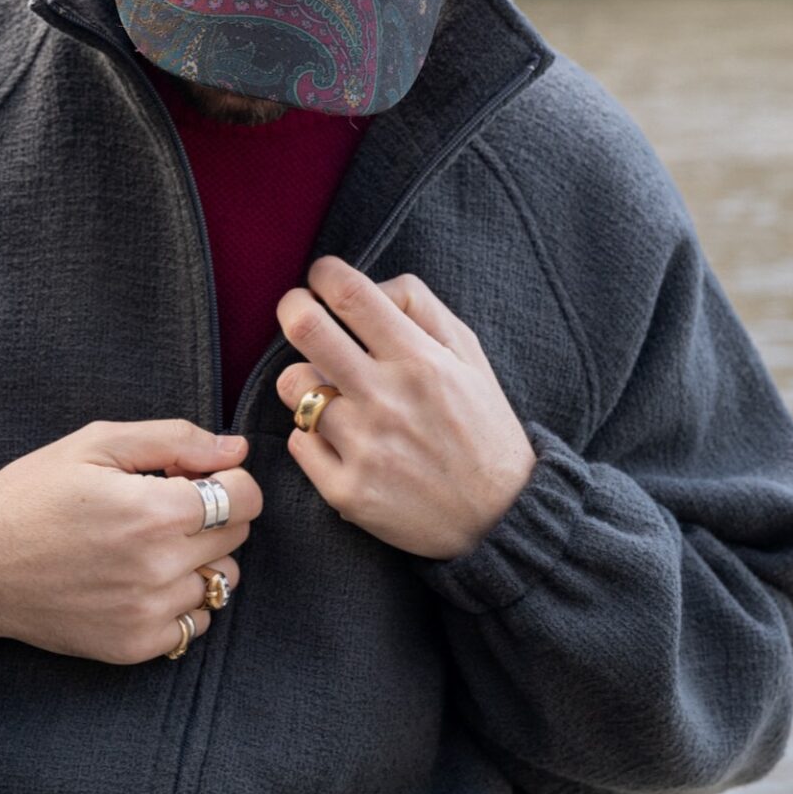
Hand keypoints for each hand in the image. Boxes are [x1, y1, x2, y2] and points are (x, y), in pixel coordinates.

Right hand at [0, 419, 260, 663]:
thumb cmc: (34, 492)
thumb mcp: (97, 443)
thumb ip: (175, 440)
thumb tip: (237, 448)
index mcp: (154, 510)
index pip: (246, 498)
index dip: (228, 479)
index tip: (195, 475)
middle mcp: (158, 567)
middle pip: (236, 537)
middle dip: (213, 513)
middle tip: (162, 504)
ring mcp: (147, 613)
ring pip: (220, 580)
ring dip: (199, 558)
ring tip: (149, 543)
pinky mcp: (133, 646)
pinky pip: (194, 623)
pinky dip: (181, 600)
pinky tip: (142, 578)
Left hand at [273, 257, 535, 560]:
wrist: (501, 520)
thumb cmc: (481, 427)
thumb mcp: (468, 354)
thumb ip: (418, 307)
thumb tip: (366, 286)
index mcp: (420, 360)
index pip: (350, 293)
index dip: (323, 273)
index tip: (321, 279)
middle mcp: (388, 400)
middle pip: (305, 328)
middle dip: (292, 308)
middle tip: (298, 313)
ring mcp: (364, 448)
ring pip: (292, 386)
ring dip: (303, 381)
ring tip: (328, 390)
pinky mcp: (346, 491)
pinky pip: (297, 441)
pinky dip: (312, 436)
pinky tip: (341, 441)